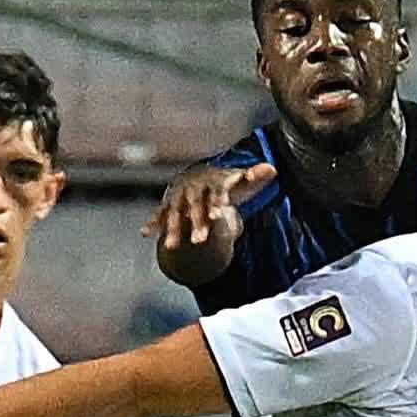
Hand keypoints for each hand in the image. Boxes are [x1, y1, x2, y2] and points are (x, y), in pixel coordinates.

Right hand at [141, 164, 276, 248]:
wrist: (198, 177)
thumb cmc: (224, 183)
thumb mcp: (240, 181)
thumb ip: (255, 176)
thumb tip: (272, 169)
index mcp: (213, 183)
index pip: (216, 193)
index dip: (217, 203)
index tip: (218, 213)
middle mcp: (194, 190)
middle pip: (195, 208)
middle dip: (197, 224)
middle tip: (200, 241)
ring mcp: (179, 198)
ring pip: (176, 215)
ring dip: (173, 231)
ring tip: (172, 247)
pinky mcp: (168, 206)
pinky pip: (159, 215)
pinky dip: (153, 224)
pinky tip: (144, 233)